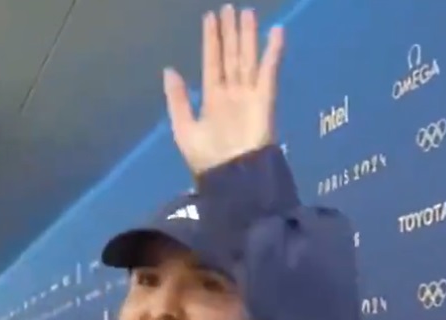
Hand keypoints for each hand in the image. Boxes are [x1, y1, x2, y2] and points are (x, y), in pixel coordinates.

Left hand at [163, 5, 283, 174]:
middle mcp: (231, 94)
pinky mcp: (265, 99)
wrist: (232, 177)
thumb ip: (177, 100)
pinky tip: (276, 32)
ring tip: (247, 12)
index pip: (212, 63)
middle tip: (229, 8)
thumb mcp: (184, 129)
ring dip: (248, 36)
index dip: (211, 41)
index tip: (210, 18)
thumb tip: (170, 70)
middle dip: (230, 33)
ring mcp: (249, 95)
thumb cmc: (207, 159)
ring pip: (247, 59)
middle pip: (231, 56)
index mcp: (212, 100)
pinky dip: (273, 52)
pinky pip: (269, 72)